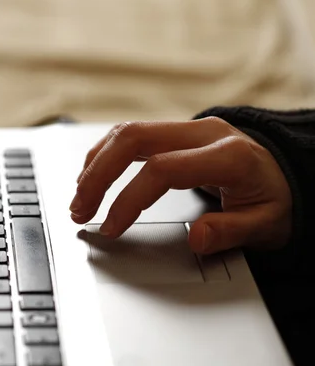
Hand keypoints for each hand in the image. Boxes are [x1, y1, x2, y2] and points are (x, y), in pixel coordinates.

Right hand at [70, 117, 291, 253]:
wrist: (286, 172)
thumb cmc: (277, 199)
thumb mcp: (268, 225)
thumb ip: (232, 231)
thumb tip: (196, 237)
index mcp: (229, 155)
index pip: (161, 170)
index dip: (128, 199)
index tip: (110, 228)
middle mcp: (204, 133)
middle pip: (133, 139)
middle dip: (98, 176)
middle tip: (79, 209)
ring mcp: (188, 128)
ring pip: (127, 131)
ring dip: (96, 163)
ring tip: (79, 196)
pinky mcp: (176, 132)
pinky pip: (132, 134)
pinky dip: (106, 154)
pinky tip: (94, 175)